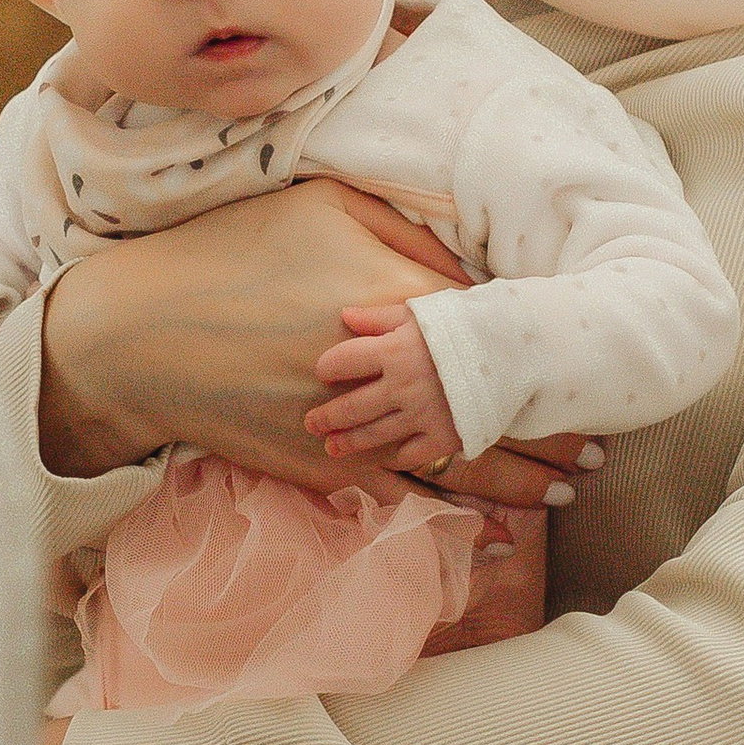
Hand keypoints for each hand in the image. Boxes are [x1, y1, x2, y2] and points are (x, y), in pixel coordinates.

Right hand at [35, 176, 589, 510]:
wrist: (143, 334)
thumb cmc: (232, 252)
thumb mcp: (323, 207)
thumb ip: (405, 228)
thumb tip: (470, 262)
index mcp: (394, 300)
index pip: (495, 333)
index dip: (546, 356)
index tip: (590, 368)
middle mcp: (388, 373)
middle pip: (491, 409)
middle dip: (551, 433)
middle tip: (600, 447)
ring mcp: (358, 426)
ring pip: (459, 464)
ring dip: (518, 482)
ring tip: (565, 490)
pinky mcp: (325, 467)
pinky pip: (406, 500)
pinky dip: (454, 522)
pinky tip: (495, 538)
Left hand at [309, 303, 464, 476]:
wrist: (516, 351)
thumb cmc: (465, 326)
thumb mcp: (421, 313)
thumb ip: (380, 317)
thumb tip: (345, 316)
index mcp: (394, 350)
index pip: (343, 361)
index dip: (328, 367)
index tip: (324, 372)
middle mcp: (402, 387)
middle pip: (351, 407)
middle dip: (327, 417)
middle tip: (311, 424)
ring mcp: (422, 416)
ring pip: (374, 435)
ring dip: (349, 442)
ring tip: (332, 447)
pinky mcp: (444, 438)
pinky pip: (410, 456)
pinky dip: (395, 459)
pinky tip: (383, 458)